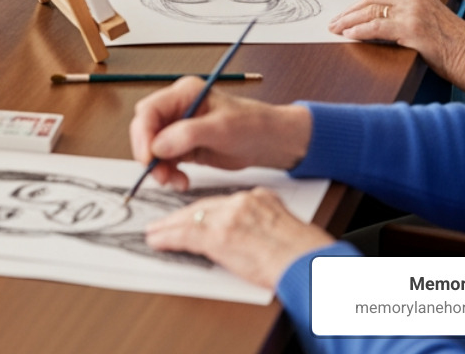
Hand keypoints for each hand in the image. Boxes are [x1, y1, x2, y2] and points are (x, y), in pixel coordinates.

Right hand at [129, 77, 311, 190]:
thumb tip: (157, 146)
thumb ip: (188, 134)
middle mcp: (177, 108)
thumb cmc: (251, 126)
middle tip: (159, 174)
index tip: (148, 157)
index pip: (149, 110)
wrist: (268, 142)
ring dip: (159, 167)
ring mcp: (178, 128)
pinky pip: (165, 160)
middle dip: (149, 154)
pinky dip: (169, 173)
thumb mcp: (222, 128)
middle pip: (146, 129)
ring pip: (153, 148)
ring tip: (174, 181)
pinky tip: (181, 181)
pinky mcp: (183, 146)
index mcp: (183, 93)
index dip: (143, 134)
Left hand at [145, 188, 332, 289]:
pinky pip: (186, 234)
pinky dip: (169, 237)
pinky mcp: (219, 235)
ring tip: (155, 232)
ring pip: (191, 218)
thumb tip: (251, 236)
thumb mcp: (286, 228)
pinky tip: (157, 240)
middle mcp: (243, 202)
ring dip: (169, 226)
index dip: (204, 212)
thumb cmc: (306, 256)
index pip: (223, 203)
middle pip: (203, 207)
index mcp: (262, 198)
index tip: (193, 216)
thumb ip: (266, 223)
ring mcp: (230, 217)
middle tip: (164, 223)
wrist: (309, 265)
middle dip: (182, 216)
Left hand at [328, 0, 464, 98]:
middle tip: (333, 22)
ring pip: (370, 12)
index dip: (356, 5)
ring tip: (336, 29)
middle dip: (348, 12)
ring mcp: (414, 11)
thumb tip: (374, 24)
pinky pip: (377, 27)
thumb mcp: (427, 22)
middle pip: (370, 0)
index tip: (343, 14)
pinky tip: (349, 35)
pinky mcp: (413, 28)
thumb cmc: (455, 46)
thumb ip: (404, 17)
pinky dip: (360, 31)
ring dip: (348, 22)